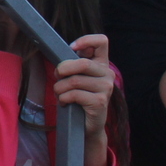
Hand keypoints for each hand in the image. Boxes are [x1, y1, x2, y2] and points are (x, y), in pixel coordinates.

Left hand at [53, 34, 114, 165]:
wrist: (86, 125)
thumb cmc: (77, 97)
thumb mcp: (74, 77)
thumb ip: (71, 65)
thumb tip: (62, 58)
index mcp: (100, 63)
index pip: (102, 41)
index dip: (86, 40)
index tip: (72, 48)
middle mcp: (107, 73)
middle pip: (81, 63)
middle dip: (62, 70)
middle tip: (58, 78)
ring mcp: (106, 88)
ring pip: (74, 81)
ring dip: (59, 88)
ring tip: (60, 94)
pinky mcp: (100, 102)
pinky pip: (74, 94)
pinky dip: (63, 98)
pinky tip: (65, 103)